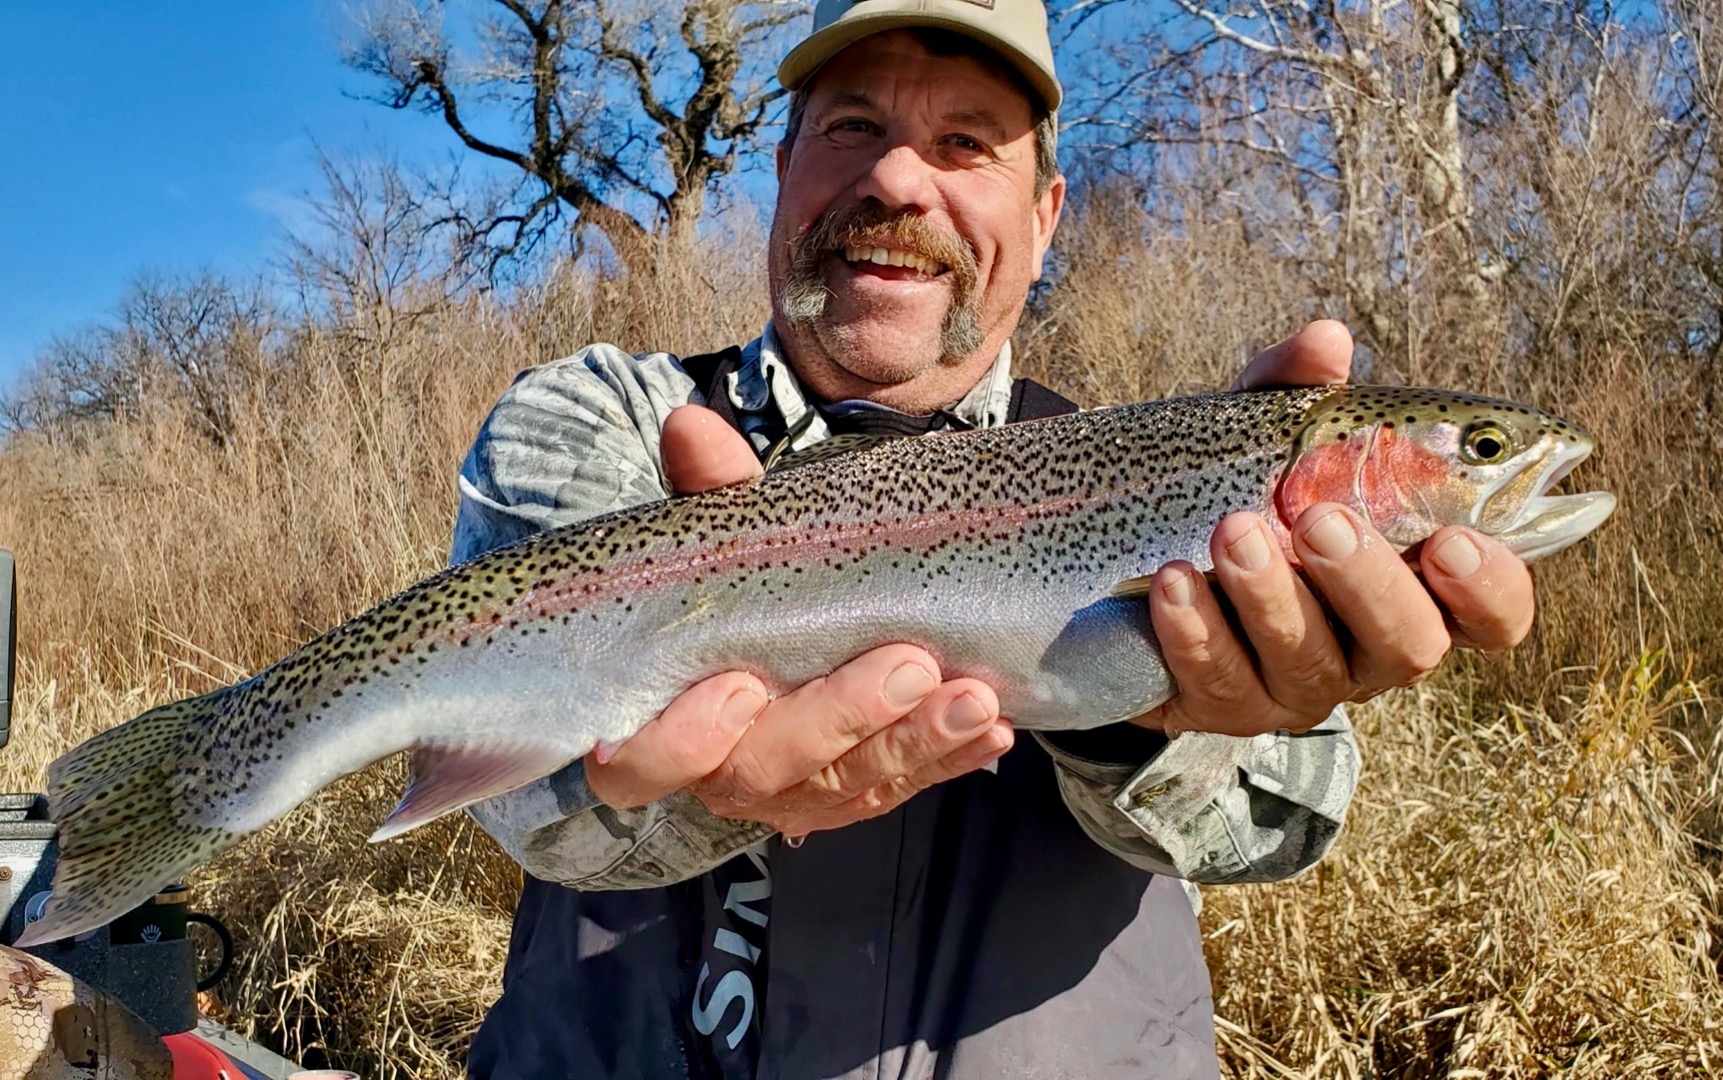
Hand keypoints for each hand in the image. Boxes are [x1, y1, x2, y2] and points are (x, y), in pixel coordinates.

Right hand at [584, 405, 1014, 835]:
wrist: (793, 633)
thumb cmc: (744, 590)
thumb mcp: (728, 539)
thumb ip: (713, 492)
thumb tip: (691, 423)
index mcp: (655, 719)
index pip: (641, 762)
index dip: (681, 740)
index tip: (738, 683)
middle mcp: (717, 770)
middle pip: (761, 771)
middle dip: (838, 719)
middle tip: (907, 665)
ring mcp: (789, 792)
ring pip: (844, 787)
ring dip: (913, 743)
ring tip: (973, 697)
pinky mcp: (852, 796)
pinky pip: (899, 789)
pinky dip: (948, 761)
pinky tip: (992, 730)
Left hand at [1136, 321, 1537, 737]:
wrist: (1137, 568)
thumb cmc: (1244, 494)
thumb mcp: (1266, 437)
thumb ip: (1303, 395)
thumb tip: (1327, 341)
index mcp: (1414, 586)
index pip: (1493, 612)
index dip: (1491, 588)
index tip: (1454, 540)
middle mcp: (1370, 649)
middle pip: (1409, 645)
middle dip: (1369, 583)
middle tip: (1322, 520)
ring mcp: (1298, 687)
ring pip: (1308, 663)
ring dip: (1271, 595)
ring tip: (1232, 529)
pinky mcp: (1224, 706)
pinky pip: (1219, 680)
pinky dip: (1196, 629)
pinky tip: (1172, 582)